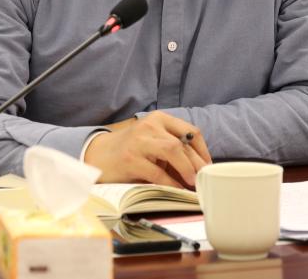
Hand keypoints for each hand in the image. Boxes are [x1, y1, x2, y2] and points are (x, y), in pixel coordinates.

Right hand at [83, 111, 211, 187]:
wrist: (99, 155)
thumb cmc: (131, 149)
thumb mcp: (152, 141)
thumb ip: (172, 148)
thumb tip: (199, 168)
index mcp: (159, 119)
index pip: (190, 132)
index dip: (203, 151)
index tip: (208, 166)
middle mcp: (149, 126)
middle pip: (183, 143)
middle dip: (198, 164)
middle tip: (204, 179)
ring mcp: (139, 142)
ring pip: (173, 151)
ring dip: (187, 169)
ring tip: (193, 183)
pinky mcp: (131, 159)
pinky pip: (157, 172)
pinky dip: (170, 183)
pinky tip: (176, 189)